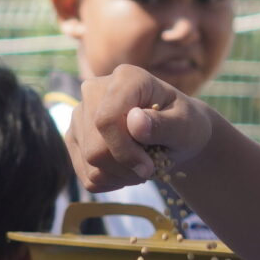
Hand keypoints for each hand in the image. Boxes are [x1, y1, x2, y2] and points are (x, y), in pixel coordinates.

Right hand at [68, 66, 214, 192]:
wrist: (175, 134)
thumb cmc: (184, 125)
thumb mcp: (185, 126)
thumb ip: (163, 124)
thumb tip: (135, 121)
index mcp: (125, 78)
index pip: (106, 120)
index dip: (124, 151)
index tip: (148, 167)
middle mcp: (94, 91)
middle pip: (95, 148)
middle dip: (125, 167)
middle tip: (149, 168)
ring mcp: (80, 115)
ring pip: (90, 164)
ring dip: (120, 175)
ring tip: (141, 166)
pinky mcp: (74, 137)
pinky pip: (86, 175)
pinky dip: (110, 181)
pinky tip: (126, 169)